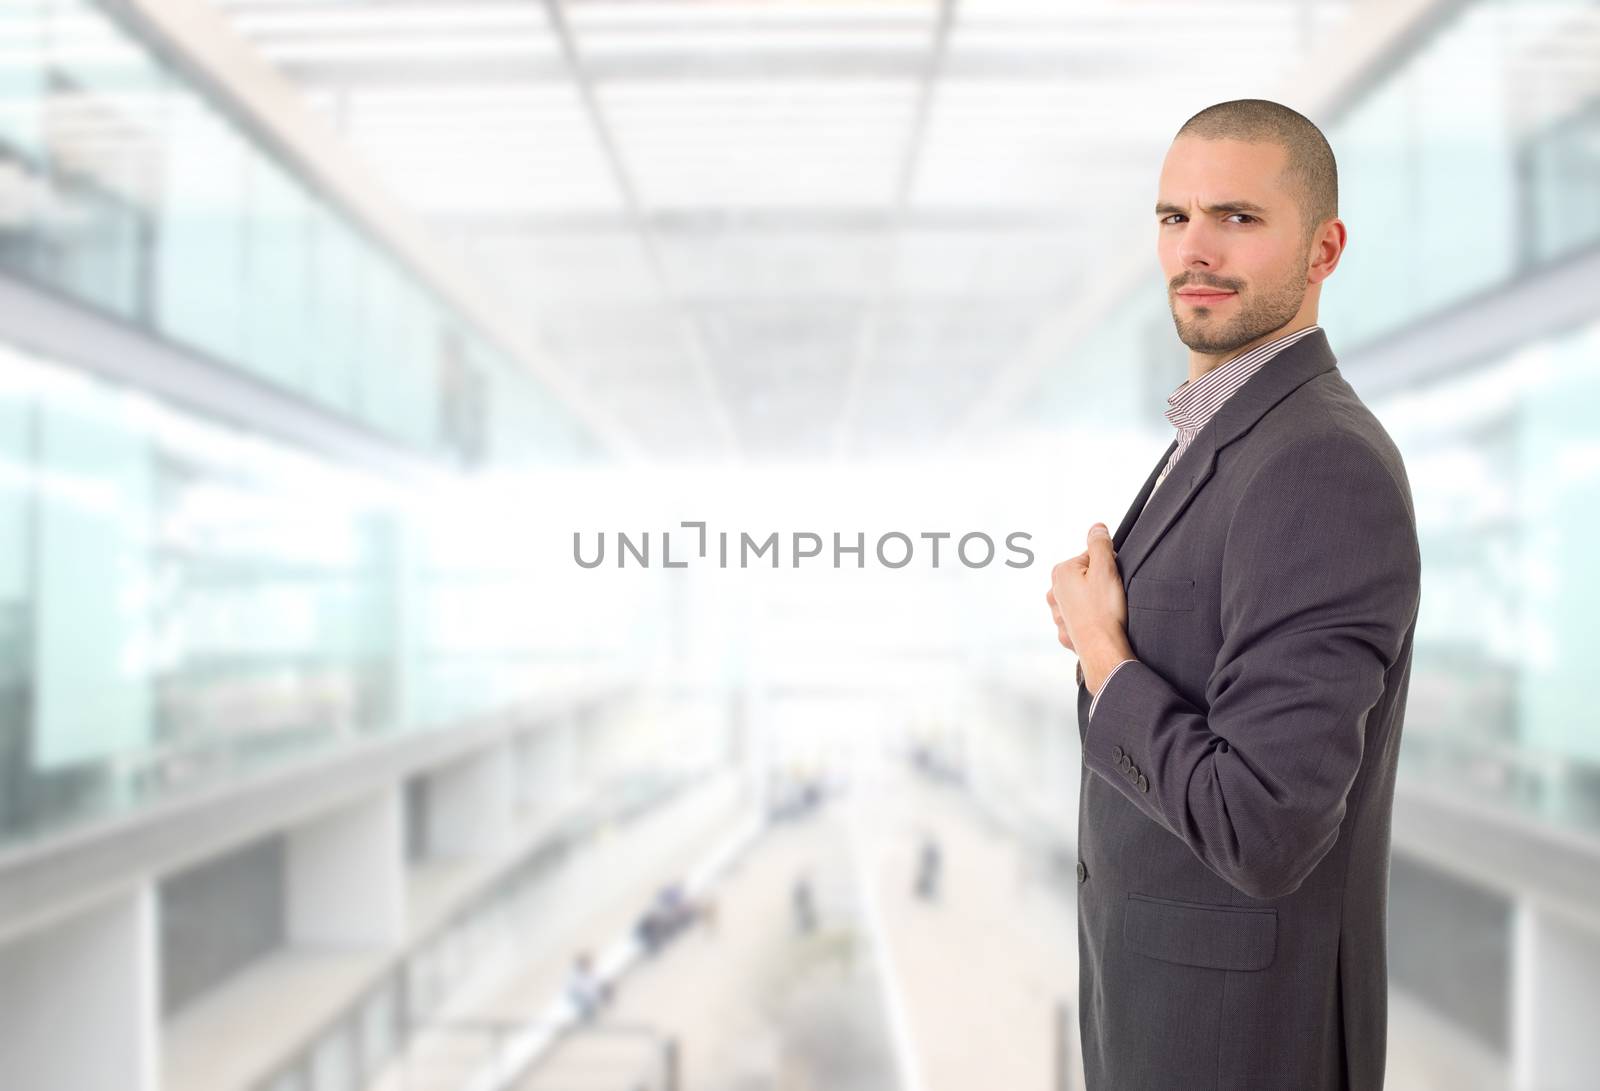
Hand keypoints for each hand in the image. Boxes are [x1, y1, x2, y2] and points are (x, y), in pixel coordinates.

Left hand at [1047, 523, 1133, 689]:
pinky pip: (1083, 620)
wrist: (1102, 649)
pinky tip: (1100, 625)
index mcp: (1061, 572)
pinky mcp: (1066, 631)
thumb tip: (1097, 528)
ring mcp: (1058, 613)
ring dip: (1095, 603)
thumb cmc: (1103, 611)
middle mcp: (1053, 591)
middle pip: (1085, 578)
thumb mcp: (1106, 569)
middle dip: (1100, 584)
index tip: (1112, 579)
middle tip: (1110, 597)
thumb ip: (1100, 544)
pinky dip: (1092, 621)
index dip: (1108, 566)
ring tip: (1105, 612)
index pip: (1091, 557)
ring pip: (1083, 599)